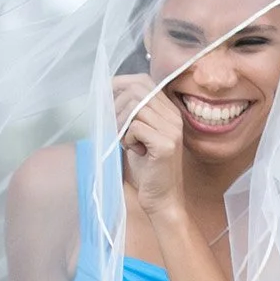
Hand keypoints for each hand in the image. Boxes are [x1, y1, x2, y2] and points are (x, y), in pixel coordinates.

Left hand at [113, 76, 185, 218]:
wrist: (162, 199)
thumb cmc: (147, 169)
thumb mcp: (138, 136)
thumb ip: (131, 115)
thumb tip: (108, 93)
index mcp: (169, 112)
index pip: (144, 81)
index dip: (122, 83)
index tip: (106, 94)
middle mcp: (174, 117)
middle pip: (138, 90)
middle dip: (117, 105)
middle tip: (113, 126)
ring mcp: (172, 130)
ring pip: (135, 107)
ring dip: (120, 124)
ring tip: (124, 141)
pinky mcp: (165, 144)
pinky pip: (135, 127)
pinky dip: (127, 138)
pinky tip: (134, 151)